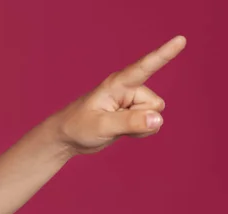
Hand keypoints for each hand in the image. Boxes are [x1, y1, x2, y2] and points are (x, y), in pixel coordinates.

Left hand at [53, 35, 186, 154]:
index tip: (181, 40)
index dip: (163, 54)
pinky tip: (122, 131)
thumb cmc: (78, 127)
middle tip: (113, 122)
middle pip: (155, 104)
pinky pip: (152, 124)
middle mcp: (128, 89)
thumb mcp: (101, 126)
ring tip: (114, 126)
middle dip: (141, 118)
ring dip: (140, 127)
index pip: (144, 67)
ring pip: (155, 115)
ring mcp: (132, 102)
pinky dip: (141, 132)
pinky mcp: (134, 114)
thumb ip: (130, 122)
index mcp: (117, 84)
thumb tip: (158, 119)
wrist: (67, 138)